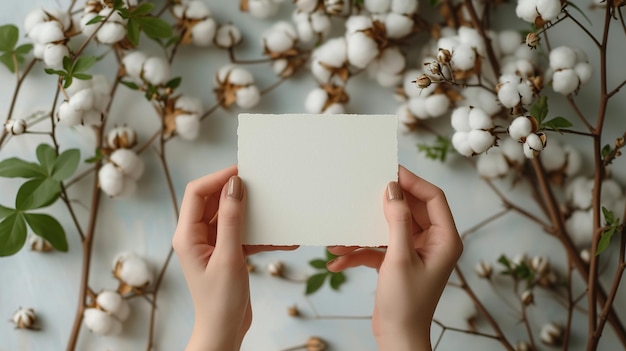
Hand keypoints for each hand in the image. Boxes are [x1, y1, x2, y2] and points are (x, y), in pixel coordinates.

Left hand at [173, 165, 294, 350]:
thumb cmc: (220, 302)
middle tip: (261, 184)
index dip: (219, 178)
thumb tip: (234, 185)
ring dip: (252, 213)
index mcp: (187, 235)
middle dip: (237, 191)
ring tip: (273, 208)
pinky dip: (260, 234)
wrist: (224, 332)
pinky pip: (242, 234)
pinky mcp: (227, 253)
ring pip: (231, 216)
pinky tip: (281, 238)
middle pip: (214, 200)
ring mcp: (212, 244)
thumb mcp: (229, 257)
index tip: (244, 172)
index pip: (198, 192)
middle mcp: (197, 236)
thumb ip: (231, 219)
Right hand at [327, 166, 462, 350]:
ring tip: (341, 236)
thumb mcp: (399, 258)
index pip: (433, 198)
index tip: (390, 171)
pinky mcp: (396, 263)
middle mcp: (432, 243)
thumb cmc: (406, 304)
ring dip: (364, 233)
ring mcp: (413, 253)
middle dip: (384, 205)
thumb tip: (393, 189)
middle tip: (364, 190)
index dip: (413, 182)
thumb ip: (397, 221)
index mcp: (444, 239)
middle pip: (409, 210)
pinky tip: (338, 260)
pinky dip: (359, 252)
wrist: (397, 340)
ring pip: (389, 229)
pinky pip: (377, 248)